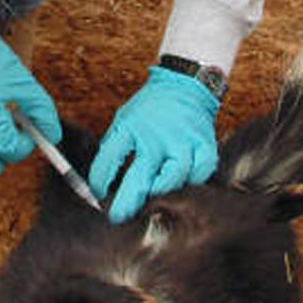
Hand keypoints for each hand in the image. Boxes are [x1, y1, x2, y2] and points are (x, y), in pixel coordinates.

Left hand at [88, 67, 220, 222]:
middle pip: (140, 178)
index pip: (108, 159)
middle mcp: (156, 135)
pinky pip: (200, 173)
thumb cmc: (150, 110)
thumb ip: (115, 148)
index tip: (98, 195)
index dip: (99, 182)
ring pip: (173, 179)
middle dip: (127, 204)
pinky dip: (191, 182)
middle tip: (119, 218)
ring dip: (160, 194)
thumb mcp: (124, 120)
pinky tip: (182, 184)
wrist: (184, 84)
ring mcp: (182, 140)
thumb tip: (101, 183)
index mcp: (131, 127)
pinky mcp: (204, 144)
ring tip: (151, 203)